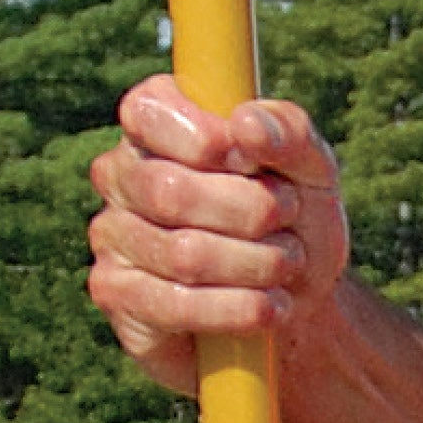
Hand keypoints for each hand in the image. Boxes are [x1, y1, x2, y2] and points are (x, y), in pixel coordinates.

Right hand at [85, 80, 342, 394]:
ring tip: (288, 263)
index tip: (255, 163)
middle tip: (288, 218)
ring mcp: (112, 234)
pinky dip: (238, 309)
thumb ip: (288, 132)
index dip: (209, 140)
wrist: (297, 299)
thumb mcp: (311, 167)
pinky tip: (271, 306)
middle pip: (170, 192)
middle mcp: (120, 173)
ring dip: (256, 263)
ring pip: (181, 254)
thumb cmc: (295, 220)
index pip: (149, 113)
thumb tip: (246, 123)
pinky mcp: (117, 293)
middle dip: (250, 211)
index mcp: (155, 124)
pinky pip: (174, 306)